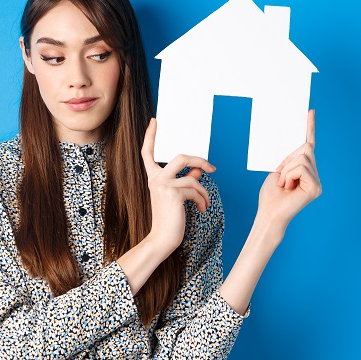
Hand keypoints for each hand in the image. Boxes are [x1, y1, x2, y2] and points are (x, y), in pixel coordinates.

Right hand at [140, 118, 214, 253]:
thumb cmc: (170, 219)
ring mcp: (163, 184)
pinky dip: (202, 200)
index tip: (154, 121)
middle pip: (181, 157)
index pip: (148, 153)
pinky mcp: (173, 193)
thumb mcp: (177, 197)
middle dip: (200, 160)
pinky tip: (201, 210)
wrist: (162, 239)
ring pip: (193, 177)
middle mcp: (156, 178)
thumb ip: (185, 180)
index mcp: (153, 177)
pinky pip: (195, 190)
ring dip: (204, 192)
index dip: (150, 136)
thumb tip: (199, 169)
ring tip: (205, 204)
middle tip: (212, 168)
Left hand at [258, 109, 321, 229]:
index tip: (309, 112)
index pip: (308, 145)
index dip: (309, 128)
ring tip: (283, 185)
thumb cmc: (271, 195)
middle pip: (305, 148)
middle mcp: (314, 174)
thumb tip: (298, 144)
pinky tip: (288, 188)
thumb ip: (288, 158)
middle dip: (288, 159)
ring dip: (286, 170)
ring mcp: (316, 181)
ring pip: (302, 157)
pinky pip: (301, 168)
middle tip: (280, 177)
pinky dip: (289, 175)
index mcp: (305, 170)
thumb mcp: (277, 170)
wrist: (269, 213)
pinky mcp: (315, 187)